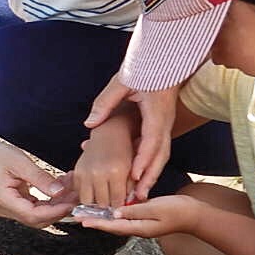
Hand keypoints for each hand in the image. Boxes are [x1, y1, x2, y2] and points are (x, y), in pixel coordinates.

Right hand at [0, 143, 77, 228]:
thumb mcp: (21, 162)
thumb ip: (40, 178)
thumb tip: (60, 192)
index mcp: (2, 199)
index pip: (32, 215)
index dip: (54, 212)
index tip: (71, 203)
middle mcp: (3, 209)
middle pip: (36, 219)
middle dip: (59, 209)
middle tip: (77, 196)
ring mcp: (8, 210)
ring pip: (38, 216)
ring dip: (56, 205)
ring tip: (71, 189)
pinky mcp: (14, 206)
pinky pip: (35, 209)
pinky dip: (49, 201)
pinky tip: (61, 189)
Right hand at [73, 126, 135, 207]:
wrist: (109, 134)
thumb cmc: (123, 150)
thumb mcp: (133, 168)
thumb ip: (131, 189)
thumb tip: (128, 205)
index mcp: (116, 172)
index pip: (117, 201)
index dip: (120, 207)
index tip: (121, 208)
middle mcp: (98, 174)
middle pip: (102, 204)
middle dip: (108, 206)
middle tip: (112, 205)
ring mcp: (86, 173)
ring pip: (88, 201)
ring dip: (95, 203)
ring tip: (102, 200)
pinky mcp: (77, 172)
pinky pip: (79, 192)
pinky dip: (86, 195)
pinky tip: (94, 192)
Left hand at [77, 195, 199, 238]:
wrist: (195, 215)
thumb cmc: (178, 210)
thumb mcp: (155, 208)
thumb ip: (135, 211)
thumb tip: (115, 213)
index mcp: (139, 228)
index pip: (113, 226)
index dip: (97, 223)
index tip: (82, 221)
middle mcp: (138, 228)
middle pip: (112, 225)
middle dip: (95, 221)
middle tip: (78, 217)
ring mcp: (141, 224)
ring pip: (117, 221)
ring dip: (103, 217)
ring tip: (88, 213)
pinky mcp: (144, 217)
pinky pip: (125, 216)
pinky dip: (114, 212)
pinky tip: (108, 207)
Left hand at [86, 75, 177, 200]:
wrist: (163, 58)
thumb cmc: (144, 67)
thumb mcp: (122, 81)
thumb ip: (105, 102)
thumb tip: (90, 123)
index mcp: (157, 112)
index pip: (152, 141)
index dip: (142, 161)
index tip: (133, 177)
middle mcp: (164, 121)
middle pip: (161, 155)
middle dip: (150, 176)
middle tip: (139, 197)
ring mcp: (165, 124)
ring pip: (161, 154)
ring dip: (151, 174)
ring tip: (139, 194)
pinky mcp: (161, 125)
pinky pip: (157, 148)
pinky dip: (148, 164)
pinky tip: (137, 177)